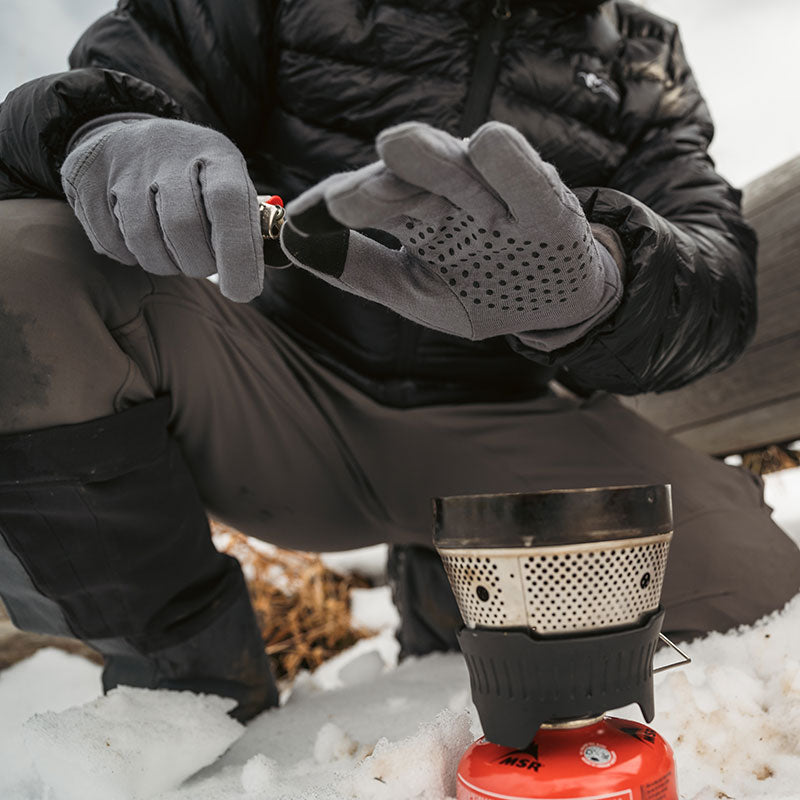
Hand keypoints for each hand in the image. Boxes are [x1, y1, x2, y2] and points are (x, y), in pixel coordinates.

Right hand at [61, 118, 264, 301]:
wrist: (130, 139)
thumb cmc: (195, 182)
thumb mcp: (229, 187)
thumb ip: (245, 228)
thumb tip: (248, 281)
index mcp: (215, 152)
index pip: (230, 201)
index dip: (238, 253)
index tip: (242, 291)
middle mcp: (168, 148)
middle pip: (182, 226)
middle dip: (197, 263)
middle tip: (201, 263)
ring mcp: (122, 161)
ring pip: (143, 238)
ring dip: (163, 263)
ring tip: (172, 252)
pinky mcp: (85, 177)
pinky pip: (110, 241)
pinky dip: (129, 256)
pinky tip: (140, 242)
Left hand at [280, 121, 620, 341]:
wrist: (555, 306)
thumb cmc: (483, 292)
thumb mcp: (413, 292)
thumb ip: (359, 270)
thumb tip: (293, 246)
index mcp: (415, 209)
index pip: (366, 195)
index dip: (331, 207)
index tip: (298, 226)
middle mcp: (450, 188)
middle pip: (403, 169)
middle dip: (373, 184)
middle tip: (341, 201)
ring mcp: (498, 189)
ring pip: (456, 158)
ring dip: (426, 159)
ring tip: (395, 154)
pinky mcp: (547, 201)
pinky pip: (526, 173)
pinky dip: (507, 160)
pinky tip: (489, 146)